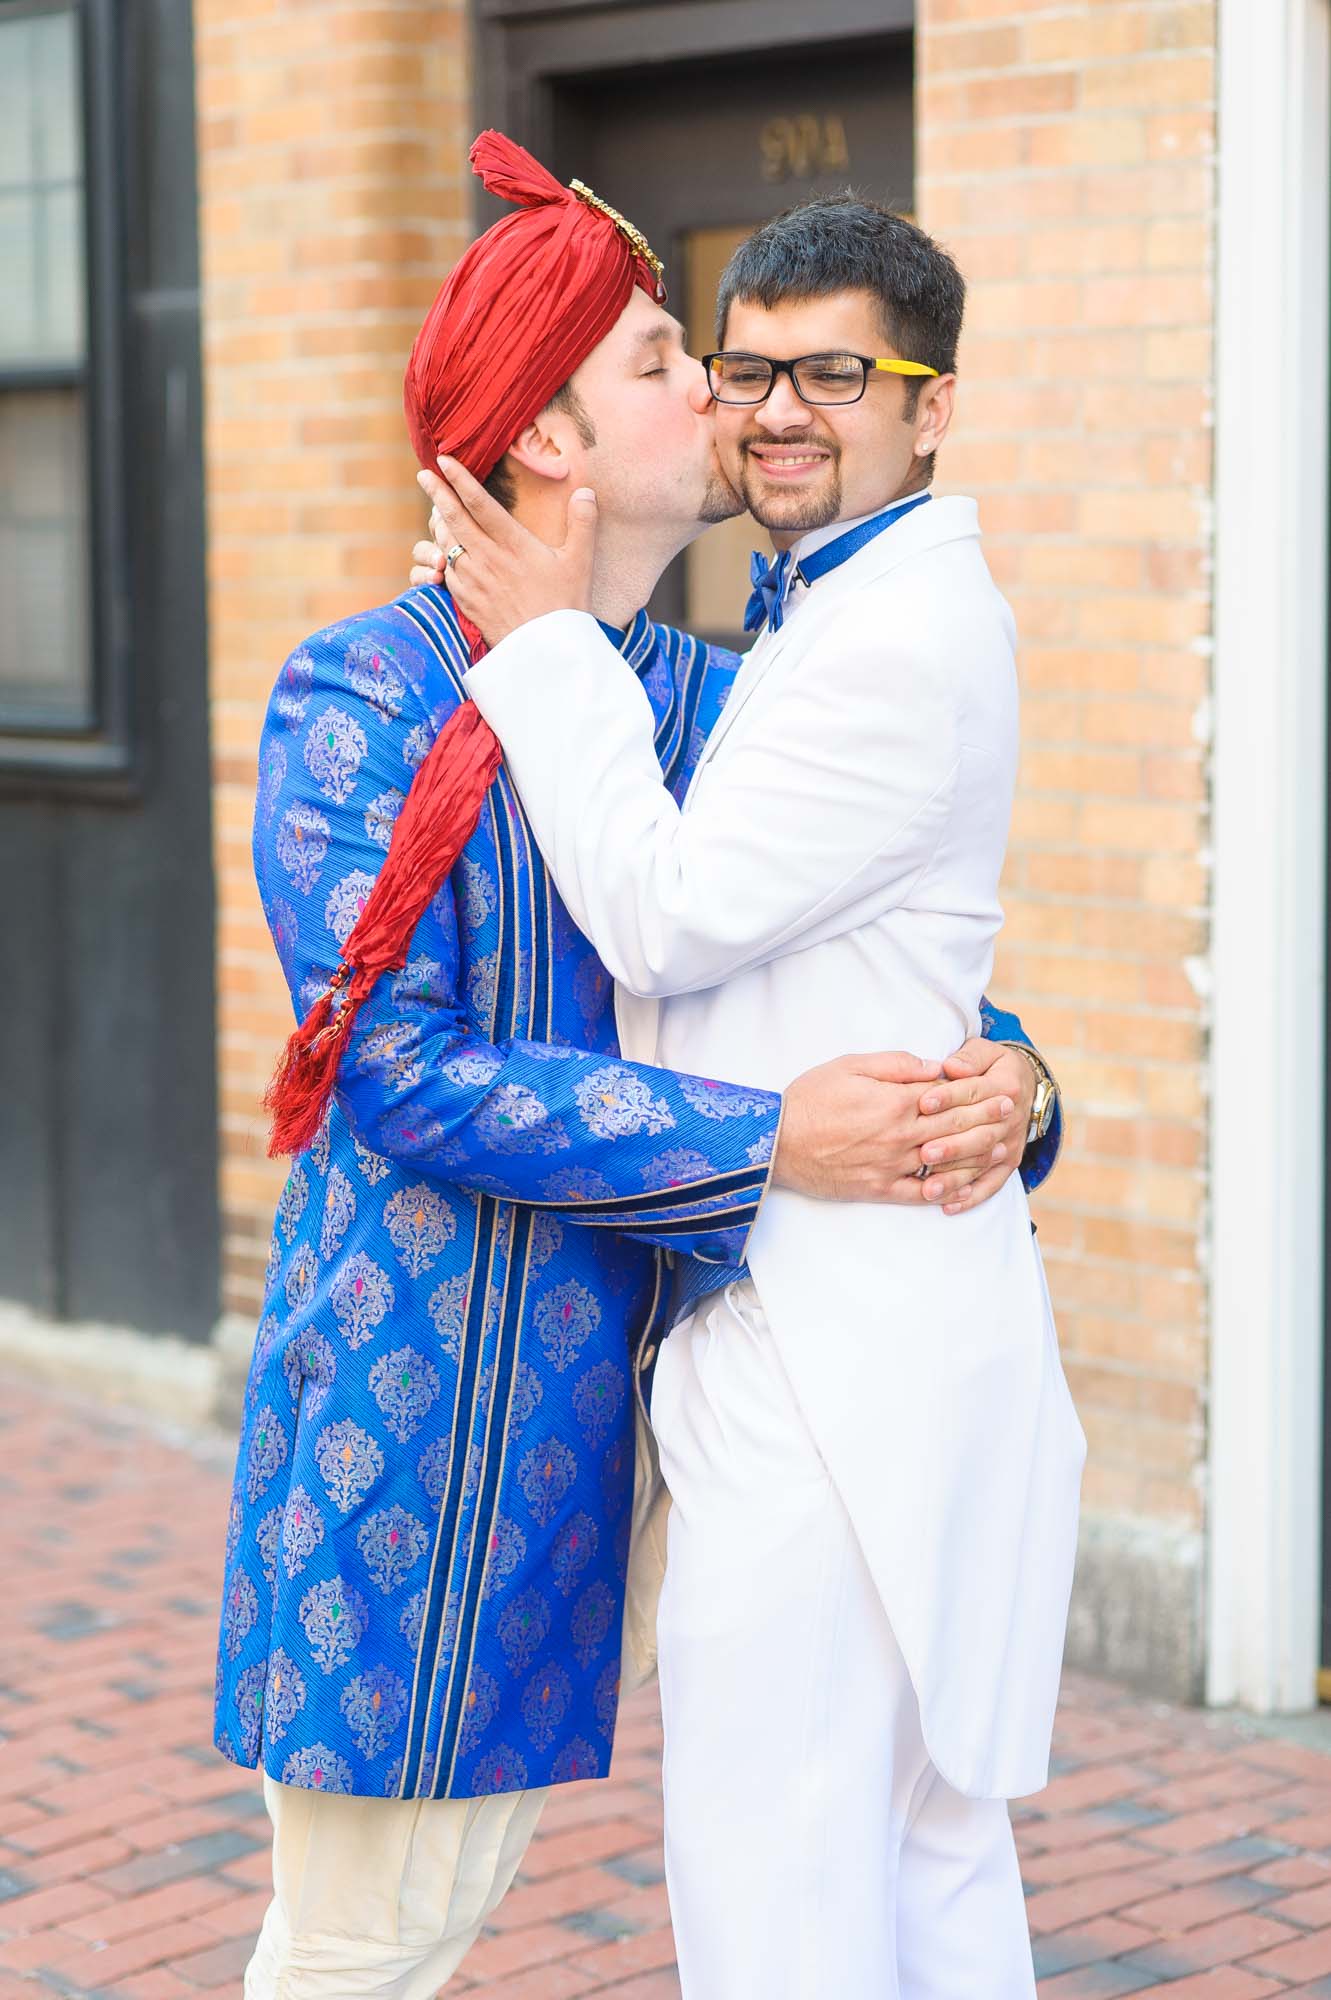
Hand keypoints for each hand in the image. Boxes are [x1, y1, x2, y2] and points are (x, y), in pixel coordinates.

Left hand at [409, 460, 597, 643]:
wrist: (546, 652)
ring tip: (437, 510)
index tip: (444, 459)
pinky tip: (446, 551)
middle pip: (454, 518)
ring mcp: (473, 580)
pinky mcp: (467, 601)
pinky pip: (448, 572)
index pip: (479, 503)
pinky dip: (444, 556)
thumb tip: (586, 491)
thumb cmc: (565, 605)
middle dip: (436, 493)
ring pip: (447, 544)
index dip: (459, 479)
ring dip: (439, 525)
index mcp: (513, 543)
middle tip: (424, 474)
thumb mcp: (580, 561)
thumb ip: (582, 523)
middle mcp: (487, 558)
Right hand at [773, 1050, 1013, 1206]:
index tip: (999, 1087)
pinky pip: (921, 1192)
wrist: (776, 1141)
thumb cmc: (810, 1098)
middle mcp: (901, 1135)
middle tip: (1011, 1112)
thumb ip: (896, 1065)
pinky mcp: (880, 1189)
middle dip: (986, 1117)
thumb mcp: (850, 1065)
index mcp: (897, 1101)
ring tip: (1000, 1148)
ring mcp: (893, 1165)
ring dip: (977, 1154)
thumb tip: (934, 1067)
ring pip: (946, 1160)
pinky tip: (964, 1189)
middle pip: (954, 1125)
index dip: (976, 1090)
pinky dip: (945, 1190)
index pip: (947, 1095)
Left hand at [917, 1039, 1036, 1215]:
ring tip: (929, 1188)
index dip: (948, 1097)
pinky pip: (991, 1185)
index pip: (974, 1093)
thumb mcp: (985, 1051)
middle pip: (979, 1134)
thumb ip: (969, 1057)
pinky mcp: (1009, 1164)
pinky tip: (948, 1207)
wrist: (1024, 1087)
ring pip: (982, 1163)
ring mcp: (1011, 1145)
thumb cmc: (992, 1067)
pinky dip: (971, 1198)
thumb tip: (952, 1066)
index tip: (923, 1102)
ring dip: (956, 1178)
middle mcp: (1011, 1119)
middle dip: (951, 1145)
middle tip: (924, 1153)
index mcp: (1005, 1086)